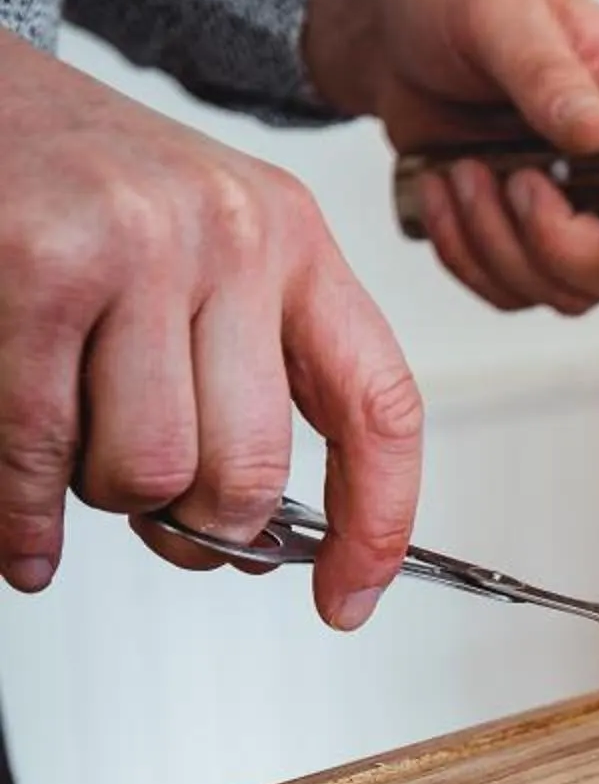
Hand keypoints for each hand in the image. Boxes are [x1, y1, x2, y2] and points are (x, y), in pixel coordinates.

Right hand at [0, 29, 419, 626]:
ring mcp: (138, 245)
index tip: (346, 600)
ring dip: (102, 498)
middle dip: (196, 528)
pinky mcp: (41, 267)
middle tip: (154, 517)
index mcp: (293, 237)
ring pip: (149, 473)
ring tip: (76, 454)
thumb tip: (245, 531)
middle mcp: (231, 233)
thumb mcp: (198, 249)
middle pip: (248, 474)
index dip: (376, 527)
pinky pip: (44, 451)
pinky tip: (22, 535)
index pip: (379, 408)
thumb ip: (241, 369)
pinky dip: (25, 515)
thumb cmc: (72, 183)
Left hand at [304, 0, 598, 316]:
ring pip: (572, 292)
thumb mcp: (503, 14)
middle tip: (514, 181)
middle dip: (566, 248)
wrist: (390, 32)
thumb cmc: (456, 2)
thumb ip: (551, 75)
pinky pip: (512, 292)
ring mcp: (579, 217)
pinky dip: (467, 255)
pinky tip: (443, 191)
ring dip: (502, 246)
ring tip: (462, 172)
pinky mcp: (525, 243)